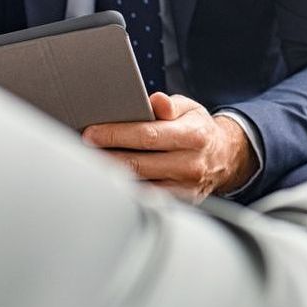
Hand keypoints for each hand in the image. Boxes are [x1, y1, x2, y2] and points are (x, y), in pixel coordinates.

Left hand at [82, 92, 255, 200]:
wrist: (225, 158)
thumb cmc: (198, 130)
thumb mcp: (190, 109)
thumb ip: (170, 105)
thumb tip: (156, 102)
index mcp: (193, 135)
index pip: (148, 135)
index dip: (116, 134)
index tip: (91, 133)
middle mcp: (191, 164)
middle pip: (139, 163)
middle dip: (106, 156)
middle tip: (81, 150)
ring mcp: (186, 188)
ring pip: (140, 185)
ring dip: (112, 176)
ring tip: (89, 166)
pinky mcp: (181, 204)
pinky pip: (147, 200)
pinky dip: (126, 191)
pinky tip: (109, 182)